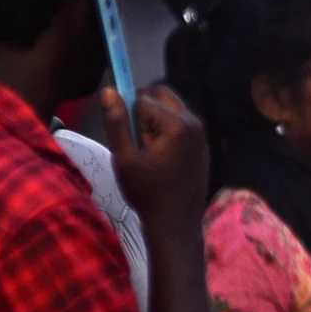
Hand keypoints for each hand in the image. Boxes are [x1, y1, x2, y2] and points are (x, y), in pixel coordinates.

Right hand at [102, 84, 208, 226]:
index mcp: (178, 124)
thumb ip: (117, 122)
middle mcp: (195, 123)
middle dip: (144, 112)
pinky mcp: (201, 143)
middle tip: (140, 143)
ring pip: (168, 109)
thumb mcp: (124, 157)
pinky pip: (177, 124)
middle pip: (160, 95)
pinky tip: (162, 160)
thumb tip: (109, 90)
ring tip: (150, 153)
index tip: (132, 144)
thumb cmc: (148, 192)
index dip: (130, 119)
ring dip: (154, 122)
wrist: (176, 221)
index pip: (142, 99)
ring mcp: (201, 133)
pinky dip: (165, 132)